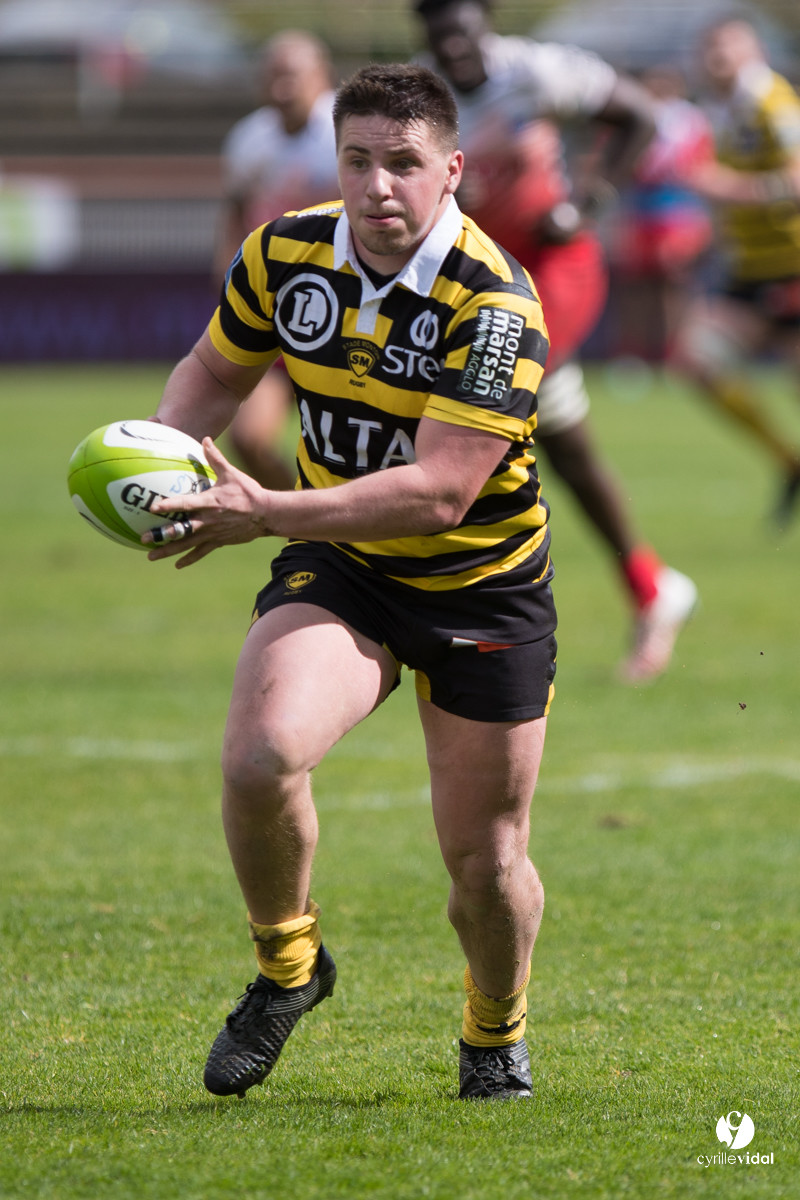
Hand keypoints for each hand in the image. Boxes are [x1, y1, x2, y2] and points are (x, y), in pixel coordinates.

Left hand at [142, 438, 273, 567]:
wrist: (266, 514)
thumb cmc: (248, 492)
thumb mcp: (232, 473)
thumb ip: (215, 457)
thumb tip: (205, 438)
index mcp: (209, 502)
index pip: (185, 504)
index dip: (169, 505)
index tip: (153, 508)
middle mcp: (208, 520)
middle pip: (182, 530)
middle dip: (162, 535)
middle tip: (145, 538)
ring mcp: (213, 533)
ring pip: (187, 544)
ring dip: (169, 551)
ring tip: (152, 556)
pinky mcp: (218, 541)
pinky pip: (201, 552)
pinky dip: (189, 558)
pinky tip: (177, 564)